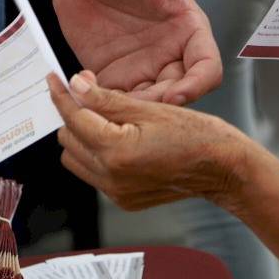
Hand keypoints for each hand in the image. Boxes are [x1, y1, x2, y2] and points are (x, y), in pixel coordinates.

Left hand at [48, 0, 221, 104]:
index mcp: (188, 30)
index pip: (207, 67)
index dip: (197, 85)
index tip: (176, 96)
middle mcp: (171, 54)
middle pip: (179, 93)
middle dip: (161, 107)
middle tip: (135, 110)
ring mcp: (143, 69)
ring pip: (149, 105)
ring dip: (133, 113)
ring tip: (108, 108)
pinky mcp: (115, 78)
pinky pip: (117, 102)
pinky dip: (106, 108)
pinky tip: (87, 99)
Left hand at [48, 71, 249, 210]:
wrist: (222, 168)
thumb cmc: (197, 136)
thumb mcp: (150, 109)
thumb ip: (107, 99)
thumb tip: (76, 86)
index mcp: (116, 151)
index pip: (74, 118)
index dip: (62, 95)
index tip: (55, 80)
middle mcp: (111, 176)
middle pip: (68, 140)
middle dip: (74, 115)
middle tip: (88, 96)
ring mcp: (117, 192)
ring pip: (76, 159)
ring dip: (82, 137)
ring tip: (104, 119)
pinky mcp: (124, 199)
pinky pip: (94, 174)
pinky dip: (98, 154)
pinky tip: (118, 140)